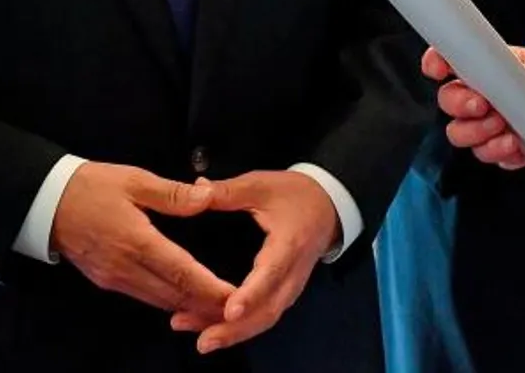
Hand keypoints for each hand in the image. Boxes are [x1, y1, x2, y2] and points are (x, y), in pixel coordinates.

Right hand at [51, 162, 232, 320]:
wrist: (43, 202)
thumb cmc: (90, 186)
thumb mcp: (133, 180)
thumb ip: (172, 194)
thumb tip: (207, 198)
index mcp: (137, 241)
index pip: (182, 272)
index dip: (210, 288)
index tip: (236, 296)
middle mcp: (126, 268)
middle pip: (174, 295)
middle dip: (206, 304)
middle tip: (238, 308)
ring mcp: (115, 278)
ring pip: (160, 301)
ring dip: (189, 307)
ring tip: (218, 308)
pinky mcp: (106, 281)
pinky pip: (145, 296)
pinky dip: (169, 301)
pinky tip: (185, 299)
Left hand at [184, 170, 340, 353]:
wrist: (328, 206)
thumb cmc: (295, 195)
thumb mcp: (263, 184)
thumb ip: (229, 191)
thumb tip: (196, 191)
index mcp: (289, 244)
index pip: (271, 273)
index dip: (251, 294)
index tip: (229, 310)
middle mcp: (293, 273)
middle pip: (268, 310)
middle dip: (236, 329)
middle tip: (203, 341)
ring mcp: (291, 287)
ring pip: (266, 319)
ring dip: (235, 333)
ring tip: (202, 341)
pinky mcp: (285, 294)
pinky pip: (265, 317)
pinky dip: (241, 329)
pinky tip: (213, 330)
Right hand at [425, 45, 524, 168]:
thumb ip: (499, 69)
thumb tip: (479, 70)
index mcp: (483, 69)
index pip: (445, 63)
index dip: (435, 64)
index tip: (438, 69)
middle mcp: (483, 97)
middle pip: (449, 105)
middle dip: (461, 106)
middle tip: (482, 105)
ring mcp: (493, 124)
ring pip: (463, 136)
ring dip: (480, 134)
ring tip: (504, 128)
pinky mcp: (507, 148)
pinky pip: (491, 156)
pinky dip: (501, 152)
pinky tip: (517, 144)